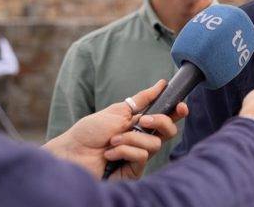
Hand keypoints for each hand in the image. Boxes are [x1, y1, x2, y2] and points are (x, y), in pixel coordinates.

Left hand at [44, 80, 188, 179]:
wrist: (72, 152)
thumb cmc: (90, 131)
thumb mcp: (119, 110)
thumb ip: (143, 99)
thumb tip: (162, 83)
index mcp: (141, 124)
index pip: (167, 118)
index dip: (177, 112)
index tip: (181, 106)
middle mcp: (143, 140)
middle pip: (169, 131)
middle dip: (160, 122)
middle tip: (142, 121)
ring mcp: (139, 156)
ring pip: (155, 144)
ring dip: (131, 139)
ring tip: (113, 141)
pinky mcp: (134, 170)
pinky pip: (142, 156)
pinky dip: (125, 151)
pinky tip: (110, 153)